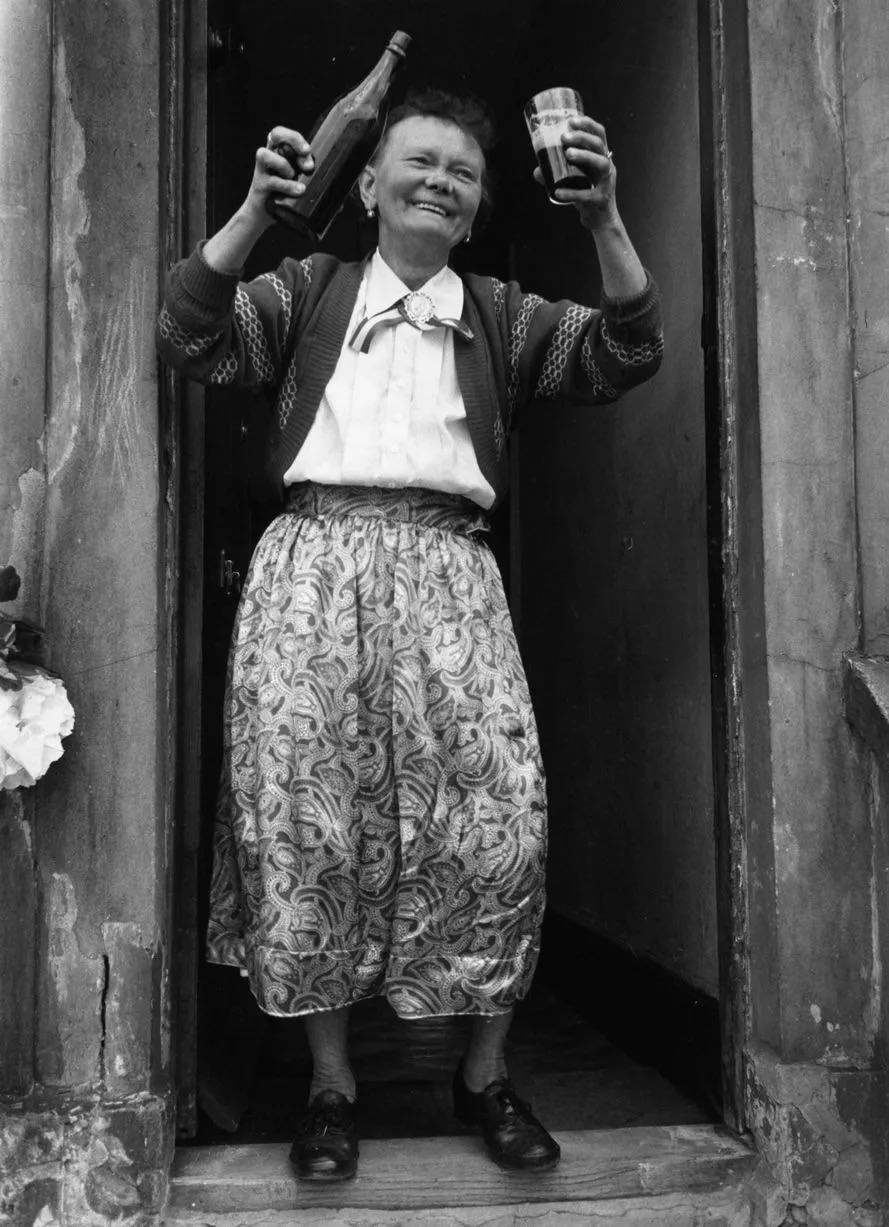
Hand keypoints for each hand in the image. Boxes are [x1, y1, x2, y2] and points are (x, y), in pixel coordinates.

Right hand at [242, 126, 314, 225]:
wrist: (264, 216)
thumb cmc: (284, 198)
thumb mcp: (300, 187)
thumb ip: (317, 189)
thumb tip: (341, 204)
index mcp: (280, 152)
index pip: (285, 134)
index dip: (296, 138)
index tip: (308, 151)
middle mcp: (269, 157)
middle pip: (275, 134)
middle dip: (293, 140)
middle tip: (306, 154)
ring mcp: (262, 171)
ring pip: (265, 154)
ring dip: (283, 164)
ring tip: (294, 177)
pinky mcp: (259, 186)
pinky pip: (271, 180)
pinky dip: (285, 185)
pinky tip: (297, 191)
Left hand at [533, 115, 617, 230]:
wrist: (600, 220)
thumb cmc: (587, 195)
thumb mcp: (574, 181)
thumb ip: (556, 174)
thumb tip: (537, 171)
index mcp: (601, 158)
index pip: (600, 135)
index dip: (588, 124)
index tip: (571, 120)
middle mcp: (607, 167)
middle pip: (599, 145)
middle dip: (582, 138)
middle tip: (564, 138)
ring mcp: (605, 183)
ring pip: (600, 164)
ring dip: (585, 156)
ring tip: (568, 154)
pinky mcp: (599, 200)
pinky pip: (586, 195)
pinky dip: (571, 193)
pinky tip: (558, 192)